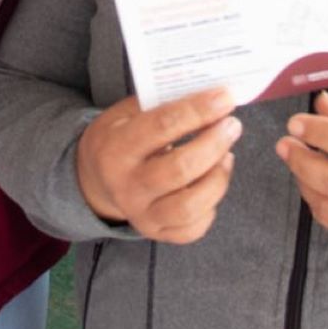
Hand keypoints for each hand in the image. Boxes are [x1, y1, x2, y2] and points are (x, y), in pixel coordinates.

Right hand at [75, 88, 240, 243]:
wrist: (95, 179)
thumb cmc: (119, 137)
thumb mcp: (126, 113)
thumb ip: (163, 103)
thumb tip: (211, 95)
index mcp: (116, 150)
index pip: (163, 126)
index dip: (199, 110)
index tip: (225, 97)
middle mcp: (127, 187)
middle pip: (181, 169)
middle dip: (215, 143)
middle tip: (232, 125)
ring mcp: (142, 215)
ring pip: (191, 205)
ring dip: (219, 176)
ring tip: (227, 155)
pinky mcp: (157, 233)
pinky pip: (194, 228)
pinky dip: (212, 205)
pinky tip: (212, 182)